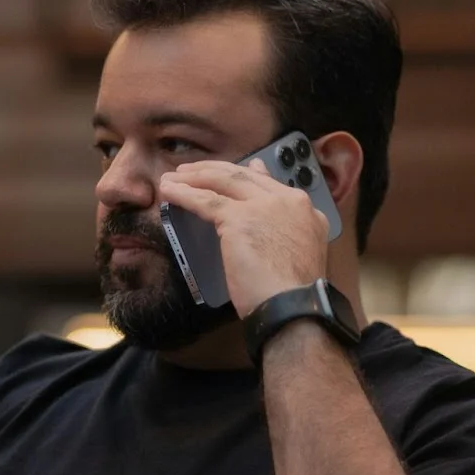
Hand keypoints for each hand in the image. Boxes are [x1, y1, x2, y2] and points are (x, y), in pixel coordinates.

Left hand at [161, 158, 329, 318]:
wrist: (293, 305)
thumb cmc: (294, 293)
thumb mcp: (299, 254)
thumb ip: (285, 232)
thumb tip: (267, 221)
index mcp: (305, 210)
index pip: (268, 183)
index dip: (245, 174)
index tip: (234, 170)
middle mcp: (287, 200)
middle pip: (243, 176)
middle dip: (213, 170)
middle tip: (190, 170)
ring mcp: (263, 206)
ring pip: (223, 182)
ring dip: (194, 178)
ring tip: (172, 178)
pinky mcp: (239, 218)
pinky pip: (206, 200)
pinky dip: (184, 194)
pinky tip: (169, 192)